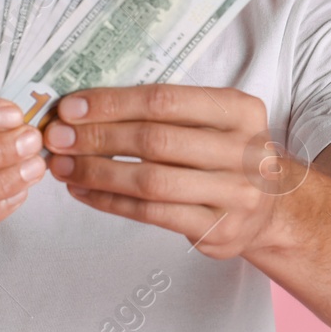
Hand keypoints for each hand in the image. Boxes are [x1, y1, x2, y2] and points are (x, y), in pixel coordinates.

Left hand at [42, 85, 299, 259]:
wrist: (274, 206)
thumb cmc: (226, 153)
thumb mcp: (213, 119)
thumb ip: (163, 110)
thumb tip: (84, 107)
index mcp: (241, 111)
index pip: (165, 100)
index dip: (113, 103)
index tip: (71, 107)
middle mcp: (245, 151)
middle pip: (155, 140)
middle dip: (97, 137)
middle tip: (57, 137)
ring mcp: (236, 195)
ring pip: (151, 181)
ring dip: (97, 173)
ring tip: (62, 167)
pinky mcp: (219, 231)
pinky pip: (152, 215)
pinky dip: (110, 202)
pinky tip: (84, 192)